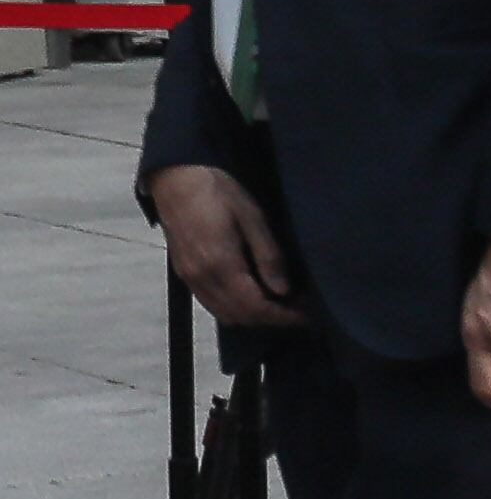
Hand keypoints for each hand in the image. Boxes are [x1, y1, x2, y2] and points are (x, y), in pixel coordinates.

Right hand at [152, 163, 303, 328]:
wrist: (177, 180)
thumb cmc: (220, 194)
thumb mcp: (253, 219)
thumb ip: (268, 257)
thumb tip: (283, 290)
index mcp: (221, 265)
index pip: (255, 307)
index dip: (282, 316)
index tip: (305, 317)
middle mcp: (202, 278)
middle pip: (239, 316)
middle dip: (270, 319)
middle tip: (297, 311)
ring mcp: (189, 278)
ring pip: (223, 313)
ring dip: (251, 317)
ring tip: (278, 306)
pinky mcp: (183, 274)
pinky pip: (210, 303)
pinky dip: (232, 308)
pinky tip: (251, 296)